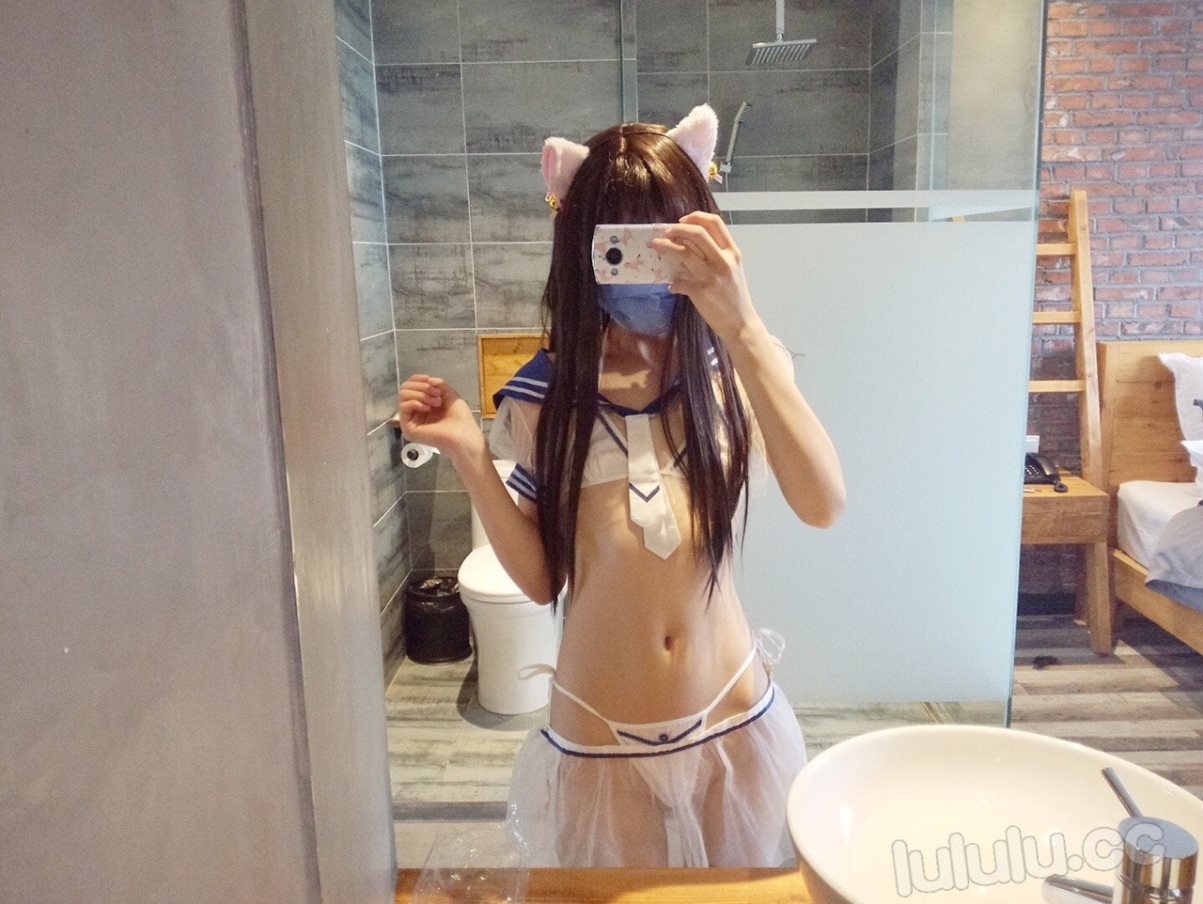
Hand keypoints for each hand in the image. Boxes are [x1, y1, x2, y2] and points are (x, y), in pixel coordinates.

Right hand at [398, 375, 482, 457]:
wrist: (463, 434)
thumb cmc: (460, 418)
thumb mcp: (449, 393)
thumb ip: (436, 384)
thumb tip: (426, 380)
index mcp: (424, 405)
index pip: (411, 386)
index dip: (418, 379)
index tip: (430, 380)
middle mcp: (416, 413)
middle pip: (405, 389)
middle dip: (421, 387)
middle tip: (436, 395)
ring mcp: (411, 421)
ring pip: (403, 396)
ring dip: (421, 394)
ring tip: (435, 403)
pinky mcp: (408, 428)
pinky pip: (403, 407)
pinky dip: (416, 402)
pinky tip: (427, 408)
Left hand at [650, 211, 762, 343]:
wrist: (740, 324)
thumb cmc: (735, 298)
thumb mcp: (732, 270)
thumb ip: (717, 256)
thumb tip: (690, 245)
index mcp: (732, 252)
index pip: (715, 223)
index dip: (695, 217)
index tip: (681, 220)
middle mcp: (723, 261)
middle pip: (697, 233)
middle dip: (676, 229)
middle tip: (664, 232)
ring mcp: (711, 275)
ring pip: (683, 252)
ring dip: (664, 246)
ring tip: (655, 245)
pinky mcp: (700, 291)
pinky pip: (678, 280)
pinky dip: (672, 283)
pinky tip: (671, 286)